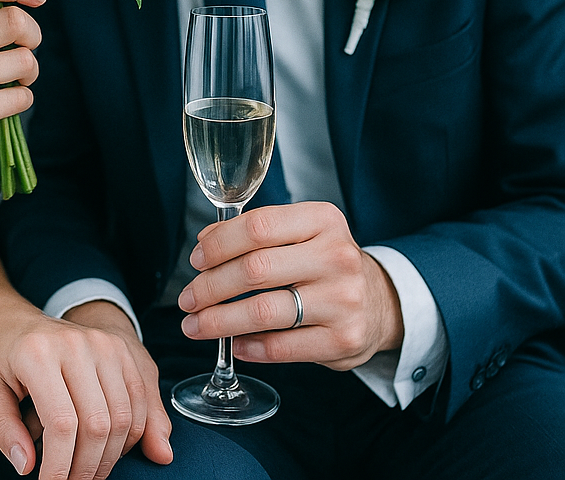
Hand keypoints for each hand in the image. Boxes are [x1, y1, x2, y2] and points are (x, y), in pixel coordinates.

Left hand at [0, 298, 171, 478]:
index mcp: (38, 353)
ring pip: (123, 416)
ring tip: (87, 469)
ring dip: (110, 456)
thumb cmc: (0, 358)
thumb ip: (5, 431)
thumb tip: (27, 466)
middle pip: (98, 424)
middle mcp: (75, 343)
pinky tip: (108, 446)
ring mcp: (102, 343)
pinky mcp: (119, 347)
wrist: (14, 320)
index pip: (61, 424)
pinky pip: (139, 399)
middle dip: (87, 468)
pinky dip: (131, 433)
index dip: (60, 466)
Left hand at [177, 201, 403, 369]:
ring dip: (220, 321)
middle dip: (210, 286)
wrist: (378, 301)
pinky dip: (249, 347)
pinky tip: (234, 344)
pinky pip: (282, 347)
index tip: (196, 260)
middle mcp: (336, 256)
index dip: (218, 244)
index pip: (258, 226)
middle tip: (188, 299)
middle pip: (255, 269)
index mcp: (322, 220)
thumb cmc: (322, 262)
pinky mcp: (343, 339)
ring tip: (195, 325)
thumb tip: (205, 245)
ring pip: (264, 311)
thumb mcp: (299, 233)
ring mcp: (343, 300)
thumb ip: (255, 233)